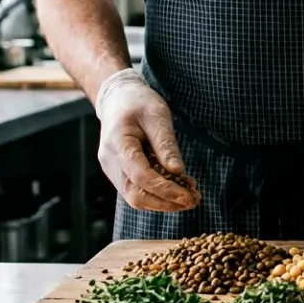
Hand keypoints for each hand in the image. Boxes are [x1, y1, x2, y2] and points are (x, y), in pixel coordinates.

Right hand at [95, 69, 199, 211]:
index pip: (139, 175)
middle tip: (194, 200)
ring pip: (135, 197)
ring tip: (191, 196)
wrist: (118, 100)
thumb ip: (166, 144)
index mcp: (117, 142)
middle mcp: (110, 161)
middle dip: (165, 202)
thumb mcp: (157, 115)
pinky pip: (137, 190)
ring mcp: (112, 170)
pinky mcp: (119, 174)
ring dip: (164, 202)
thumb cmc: (139, 103)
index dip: (164, 189)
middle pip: (135, 195)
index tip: (188, 195)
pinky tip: (179, 188)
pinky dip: (158, 194)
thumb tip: (178, 172)